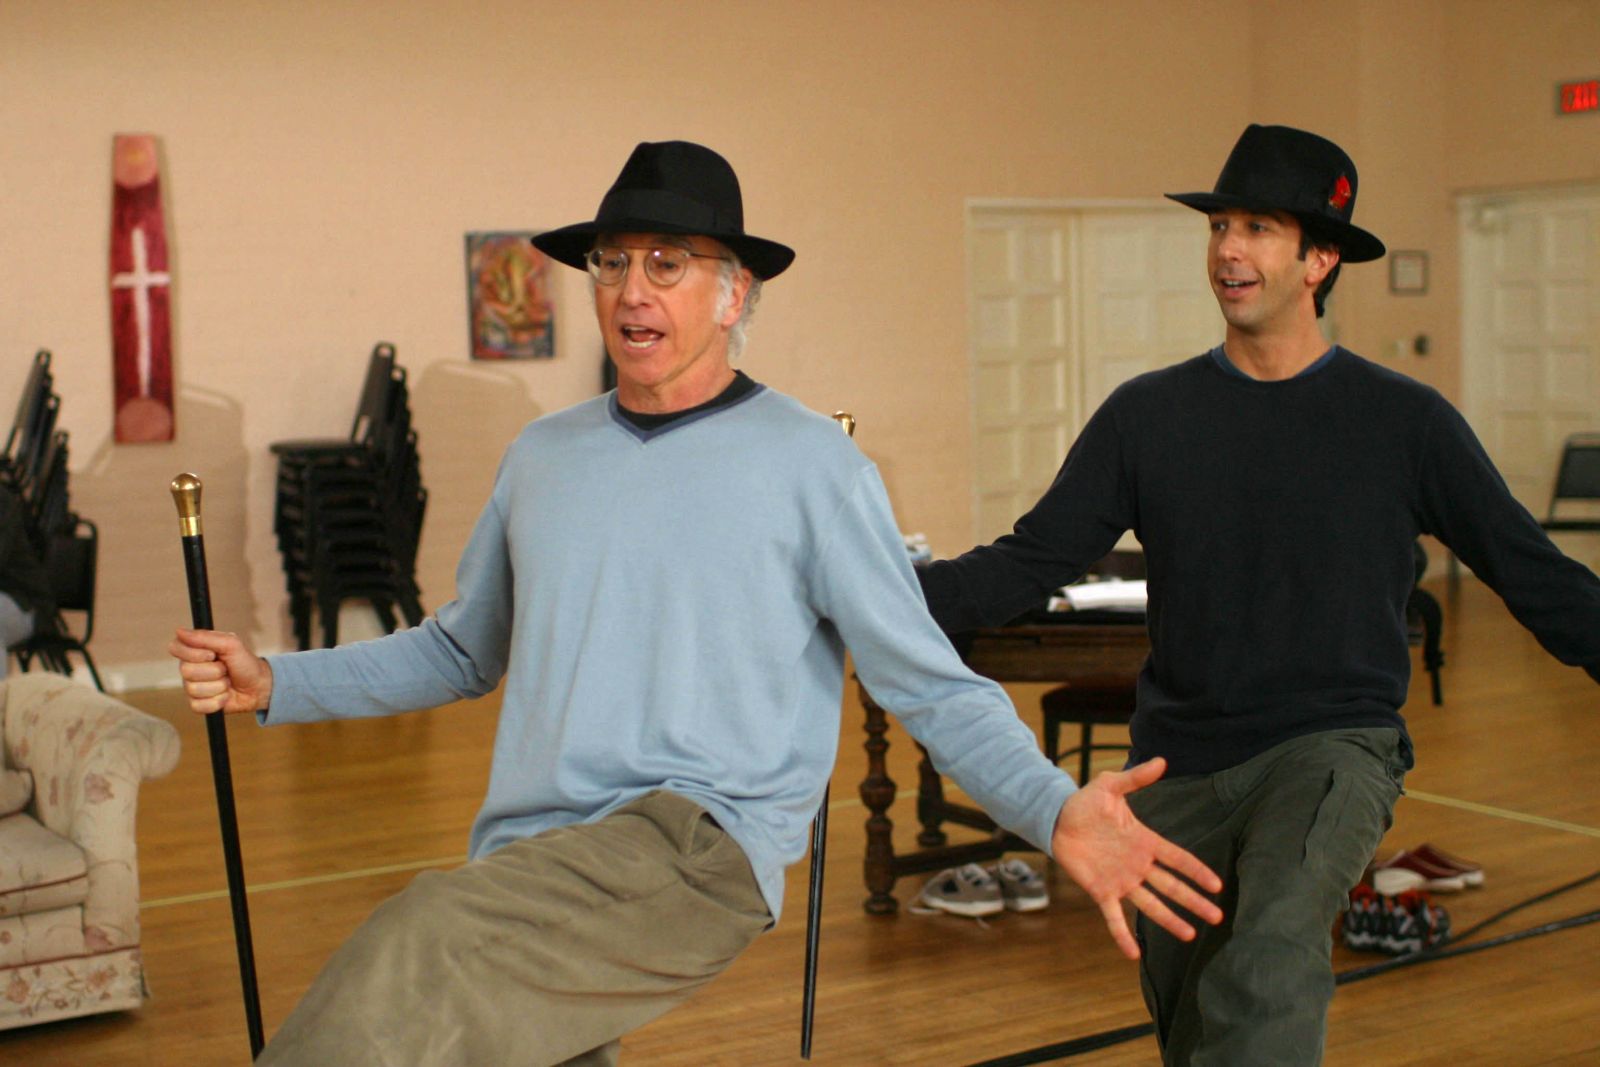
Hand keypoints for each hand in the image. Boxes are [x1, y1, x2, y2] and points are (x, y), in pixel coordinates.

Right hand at [168, 628, 272, 715]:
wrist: (258, 686)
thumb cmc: (244, 663)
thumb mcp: (231, 644)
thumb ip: (205, 638)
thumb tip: (179, 631)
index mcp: (194, 650)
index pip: (176, 648)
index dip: (193, 653)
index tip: (211, 654)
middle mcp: (189, 668)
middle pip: (186, 671)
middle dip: (214, 671)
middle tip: (225, 669)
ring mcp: (192, 687)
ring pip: (194, 689)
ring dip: (218, 686)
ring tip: (227, 682)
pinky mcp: (198, 703)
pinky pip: (198, 705)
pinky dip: (217, 701)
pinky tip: (224, 696)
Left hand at [1051, 757, 1222, 959]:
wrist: (1056, 817)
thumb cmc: (1086, 802)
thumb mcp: (1111, 786)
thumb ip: (1136, 778)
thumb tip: (1161, 761)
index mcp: (1144, 841)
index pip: (1177, 859)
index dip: (1197, 871)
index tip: (1218, 885)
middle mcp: (1138, 865)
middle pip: (1171, 887)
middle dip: (1194, 901)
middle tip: (1217, 918)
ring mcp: (1121, 880)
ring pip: (1150, 904)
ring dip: (1169, 920)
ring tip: (1190, 935)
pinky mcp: (1101, 891)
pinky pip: (1114, 917)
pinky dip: (1122, 935)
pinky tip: (1133, 954)